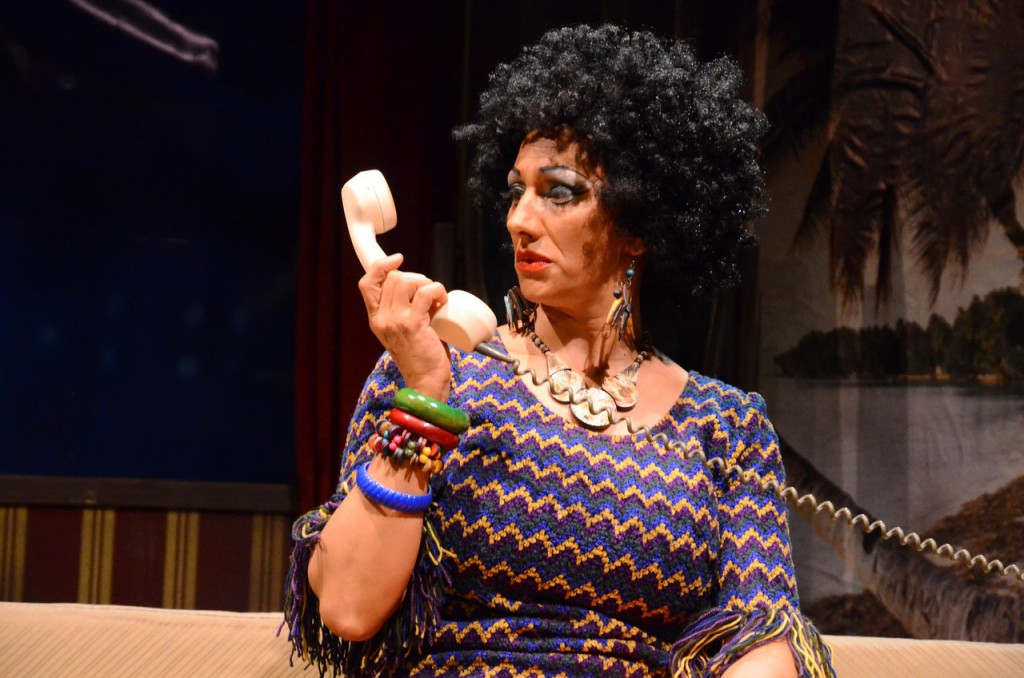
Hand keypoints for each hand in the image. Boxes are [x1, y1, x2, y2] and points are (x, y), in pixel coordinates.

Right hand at [358, 253, 451, 400]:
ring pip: (407, 280)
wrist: (425, 381)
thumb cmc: (420, 354)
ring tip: (436, 299)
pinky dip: (438, 290)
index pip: (366, 283)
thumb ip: (400, 311)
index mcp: (376, 318)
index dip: (381, 265)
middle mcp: (381, 318)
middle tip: (429, 293)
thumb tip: (415, 285)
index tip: (398, 258)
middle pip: (393, 277)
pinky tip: (442, 302)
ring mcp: (395, 320)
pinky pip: (425, 292)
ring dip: (427, 283)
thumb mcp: (401, 330)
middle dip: (416, 278)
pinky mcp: (413, 323)